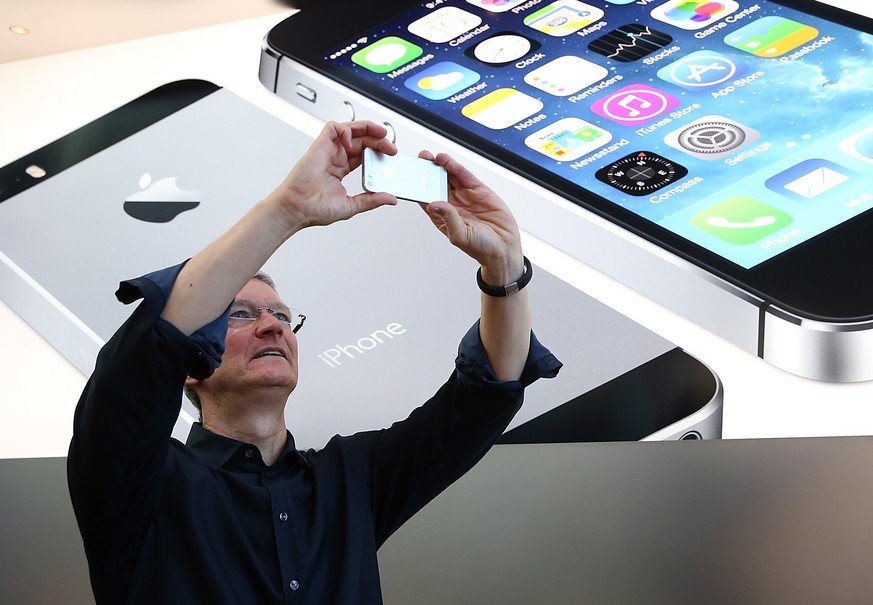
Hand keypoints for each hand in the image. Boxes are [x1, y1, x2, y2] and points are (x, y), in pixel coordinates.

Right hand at [269, 121, 397, 230]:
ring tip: (382, 135)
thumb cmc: (315, 209)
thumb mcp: (352, 205)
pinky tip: (352, 141)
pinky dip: (346, 129)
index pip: (364, 153)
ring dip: (367, 128)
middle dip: (378, 140)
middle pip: (360, 139)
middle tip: (392, 148)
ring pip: (350, 129)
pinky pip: (333, 128)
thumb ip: (371, 200)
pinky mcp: (319, 146)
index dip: (378, 151)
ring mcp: (328, 151)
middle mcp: (335, 158)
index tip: (391, 157)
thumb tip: (391, 198)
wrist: (297, 210)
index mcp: (341, 169)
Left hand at [418, 151, 523, 283]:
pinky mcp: (478, 190)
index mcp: (442, 216)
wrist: (504, 247)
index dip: (418, 187)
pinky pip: (464, 175)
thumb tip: (433, 204)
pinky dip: (455, 166)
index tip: (410, 177)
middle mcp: (451, 204)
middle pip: (435, 183)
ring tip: (431, 157)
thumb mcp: (460, 235)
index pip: (426, 198)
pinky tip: (446, 160)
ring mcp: (464, 196)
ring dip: (440, 165)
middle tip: (420, 160)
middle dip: (427, 171)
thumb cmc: (480, 247)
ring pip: (449, 176)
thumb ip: (447, 218)